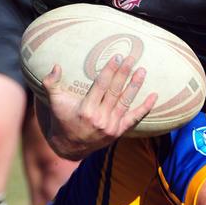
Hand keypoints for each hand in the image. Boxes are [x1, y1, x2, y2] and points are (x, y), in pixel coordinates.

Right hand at [41, 53, 156, 158]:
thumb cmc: (62, 120)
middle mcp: (100, 118)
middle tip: (132, 58)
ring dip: (135, 86)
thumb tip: (55, 65)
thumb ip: (51, 84)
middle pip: (115, 91)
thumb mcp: (54, 102)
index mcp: (86, 109)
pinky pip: (134, 119)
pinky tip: (154, 96)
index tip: (117, 56)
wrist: (69, 148)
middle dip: (124, 73)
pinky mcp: (118, 132)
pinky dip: (145, 108)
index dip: (110, 70)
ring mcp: (110, 126)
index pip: (101, 85)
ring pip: (126, 102)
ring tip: (142, 71)